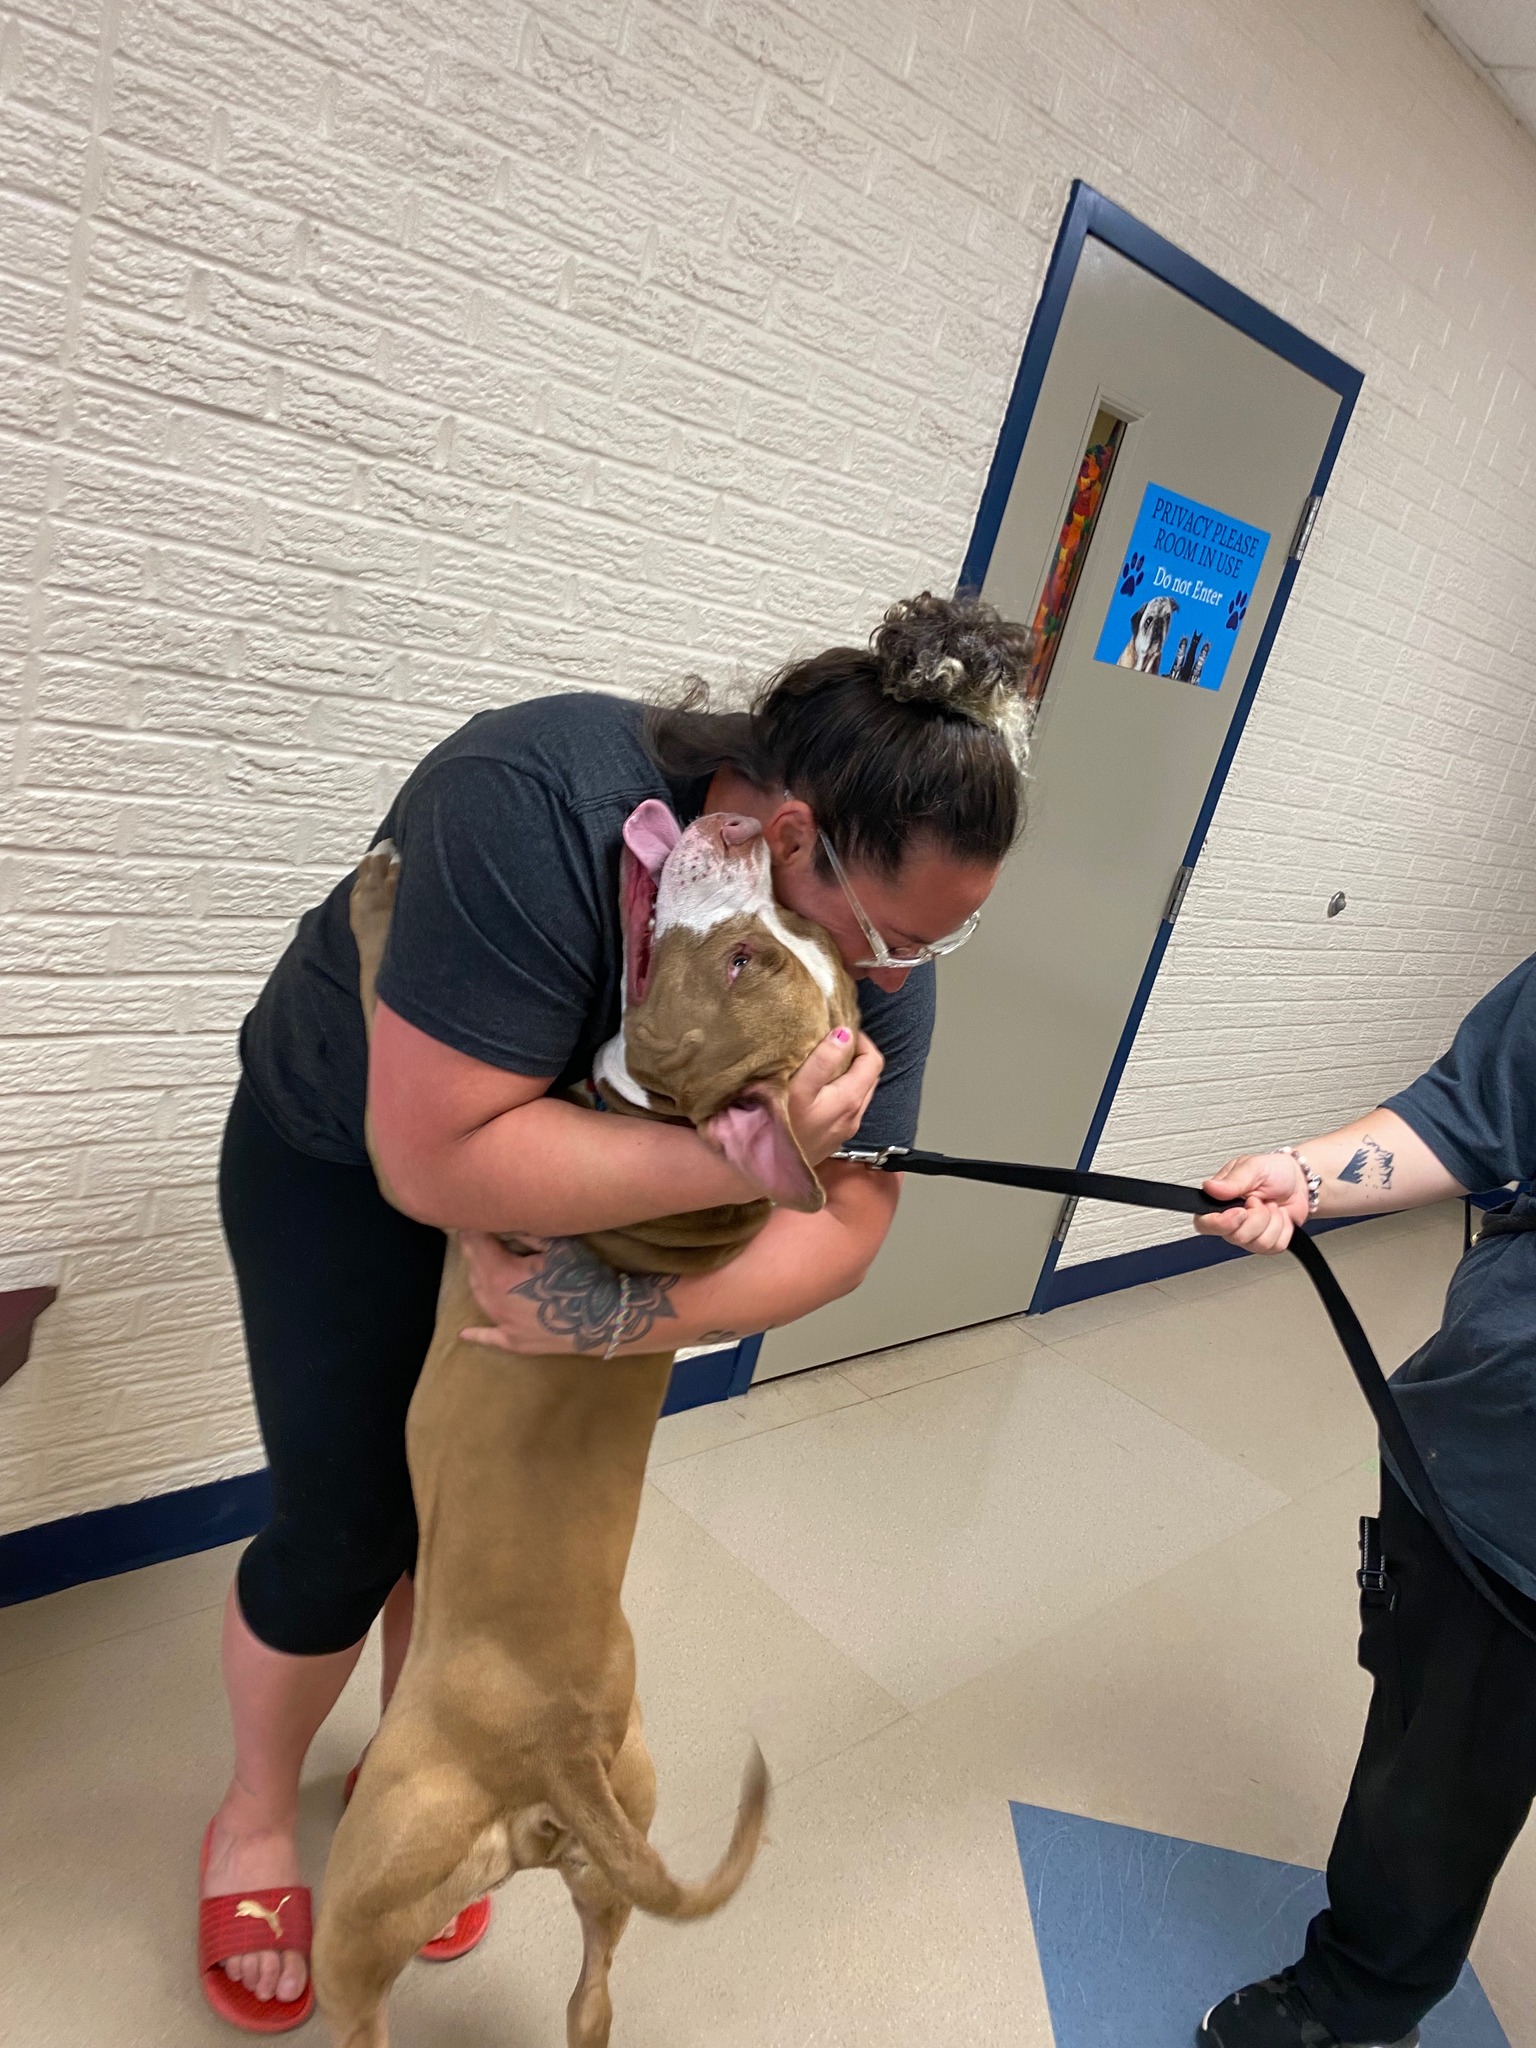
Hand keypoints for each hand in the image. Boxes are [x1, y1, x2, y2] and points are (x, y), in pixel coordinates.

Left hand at [459, 1232, 678, 1354]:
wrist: (606, 1318)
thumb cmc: (583, 1276)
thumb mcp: (556, 1245)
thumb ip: (525, 1233)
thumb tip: (504, 1221)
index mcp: (500, 1274)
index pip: (477, 1244)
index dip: (474, 1228)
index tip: (473, 1213)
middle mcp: (494, 1301)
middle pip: (475, 1270)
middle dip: (473, 1250)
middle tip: (474, 1232)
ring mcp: (503, 1325)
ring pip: (479, 1297)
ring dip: (477, 1278)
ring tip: (478, 1261)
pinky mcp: (515, 1343)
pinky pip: (490, 1338)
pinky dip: (476, 1334)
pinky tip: (463, 1334)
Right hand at [786, 1027, 882, 1166]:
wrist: (752, 1171)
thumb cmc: (773, 1126)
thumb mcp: (798, 1088)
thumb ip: (823, 1061)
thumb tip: (846, 1034)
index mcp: (849, 1101)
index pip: (873, 1062)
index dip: (861, 1041)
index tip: (839, 1027)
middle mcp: (852, 1118)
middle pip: (868, 1078)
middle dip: (855, 1056)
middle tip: (831, 1040)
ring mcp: (842, 1132)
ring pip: (857, 1094)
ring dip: (847, 1074)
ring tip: (821, 1061)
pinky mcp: (829, 1142)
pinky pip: (844, 1109)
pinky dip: (838, 1092)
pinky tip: (814, 1089)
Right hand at [1195, 1152, 1308, 1253]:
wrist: (1299, 1181)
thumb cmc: (1274, 1171)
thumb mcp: (1253, 1168)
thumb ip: (1232, 1180)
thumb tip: (1210, 1188)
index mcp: (1220, 1202)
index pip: (1204, 1223)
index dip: (1221, 1223)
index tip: (1241, 1212)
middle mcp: (1231, 1221)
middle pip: (1236, 1237)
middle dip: (1257, 1217)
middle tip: (1260, 1200)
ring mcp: (1249, 1234)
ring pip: (1258, 1244)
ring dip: (1272, 1221)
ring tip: (1271, 1205)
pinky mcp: (1267, 1243)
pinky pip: (1275, 1246)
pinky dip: (1284, 1229)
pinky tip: (1280, 1216)